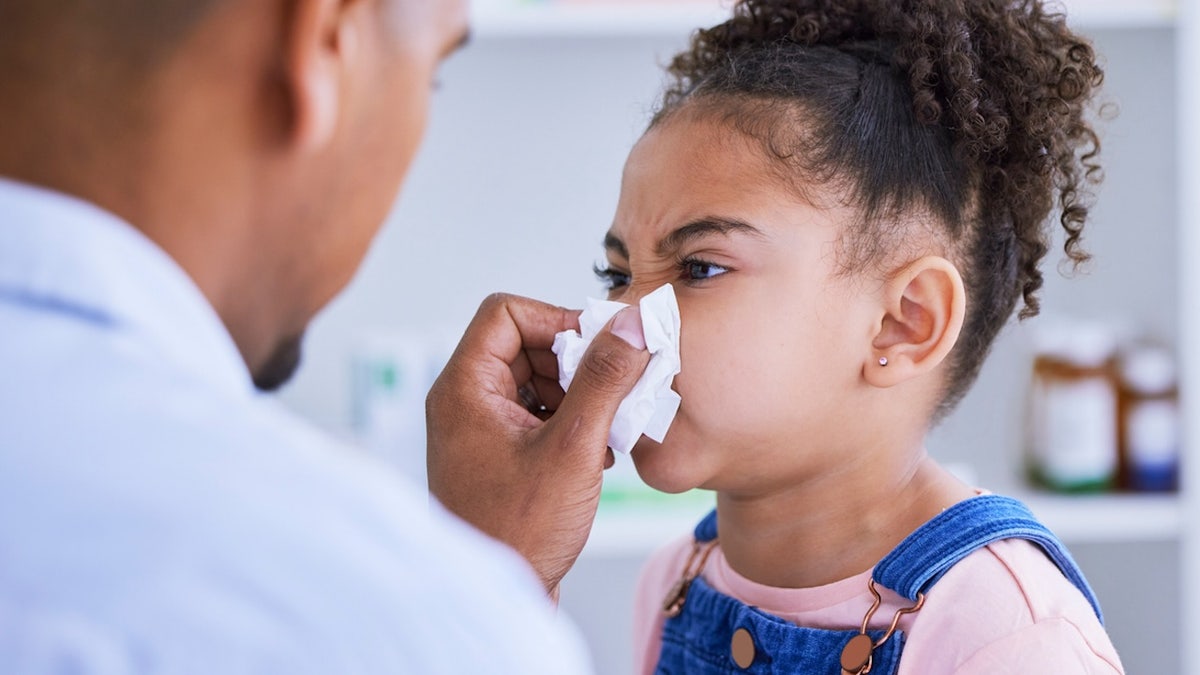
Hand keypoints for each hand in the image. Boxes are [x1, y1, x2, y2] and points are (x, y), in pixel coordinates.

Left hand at [426, 293, 649, 594]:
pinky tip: (594, 454)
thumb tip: (633, 324)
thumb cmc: (520, 530)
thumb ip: (604, 379)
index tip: (600, 348)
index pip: (506, 312)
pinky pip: (535, 412)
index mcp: (464, 388)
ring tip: (603, 432)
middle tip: (610, 393)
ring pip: (534, 379)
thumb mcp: (574, 446)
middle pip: (523, 343)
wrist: (501, 596)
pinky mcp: (495, 452)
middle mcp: (462, 401)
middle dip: (574, 363)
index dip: (557, 319)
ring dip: (578, 395)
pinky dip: (569, 421)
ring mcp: (476, 428)